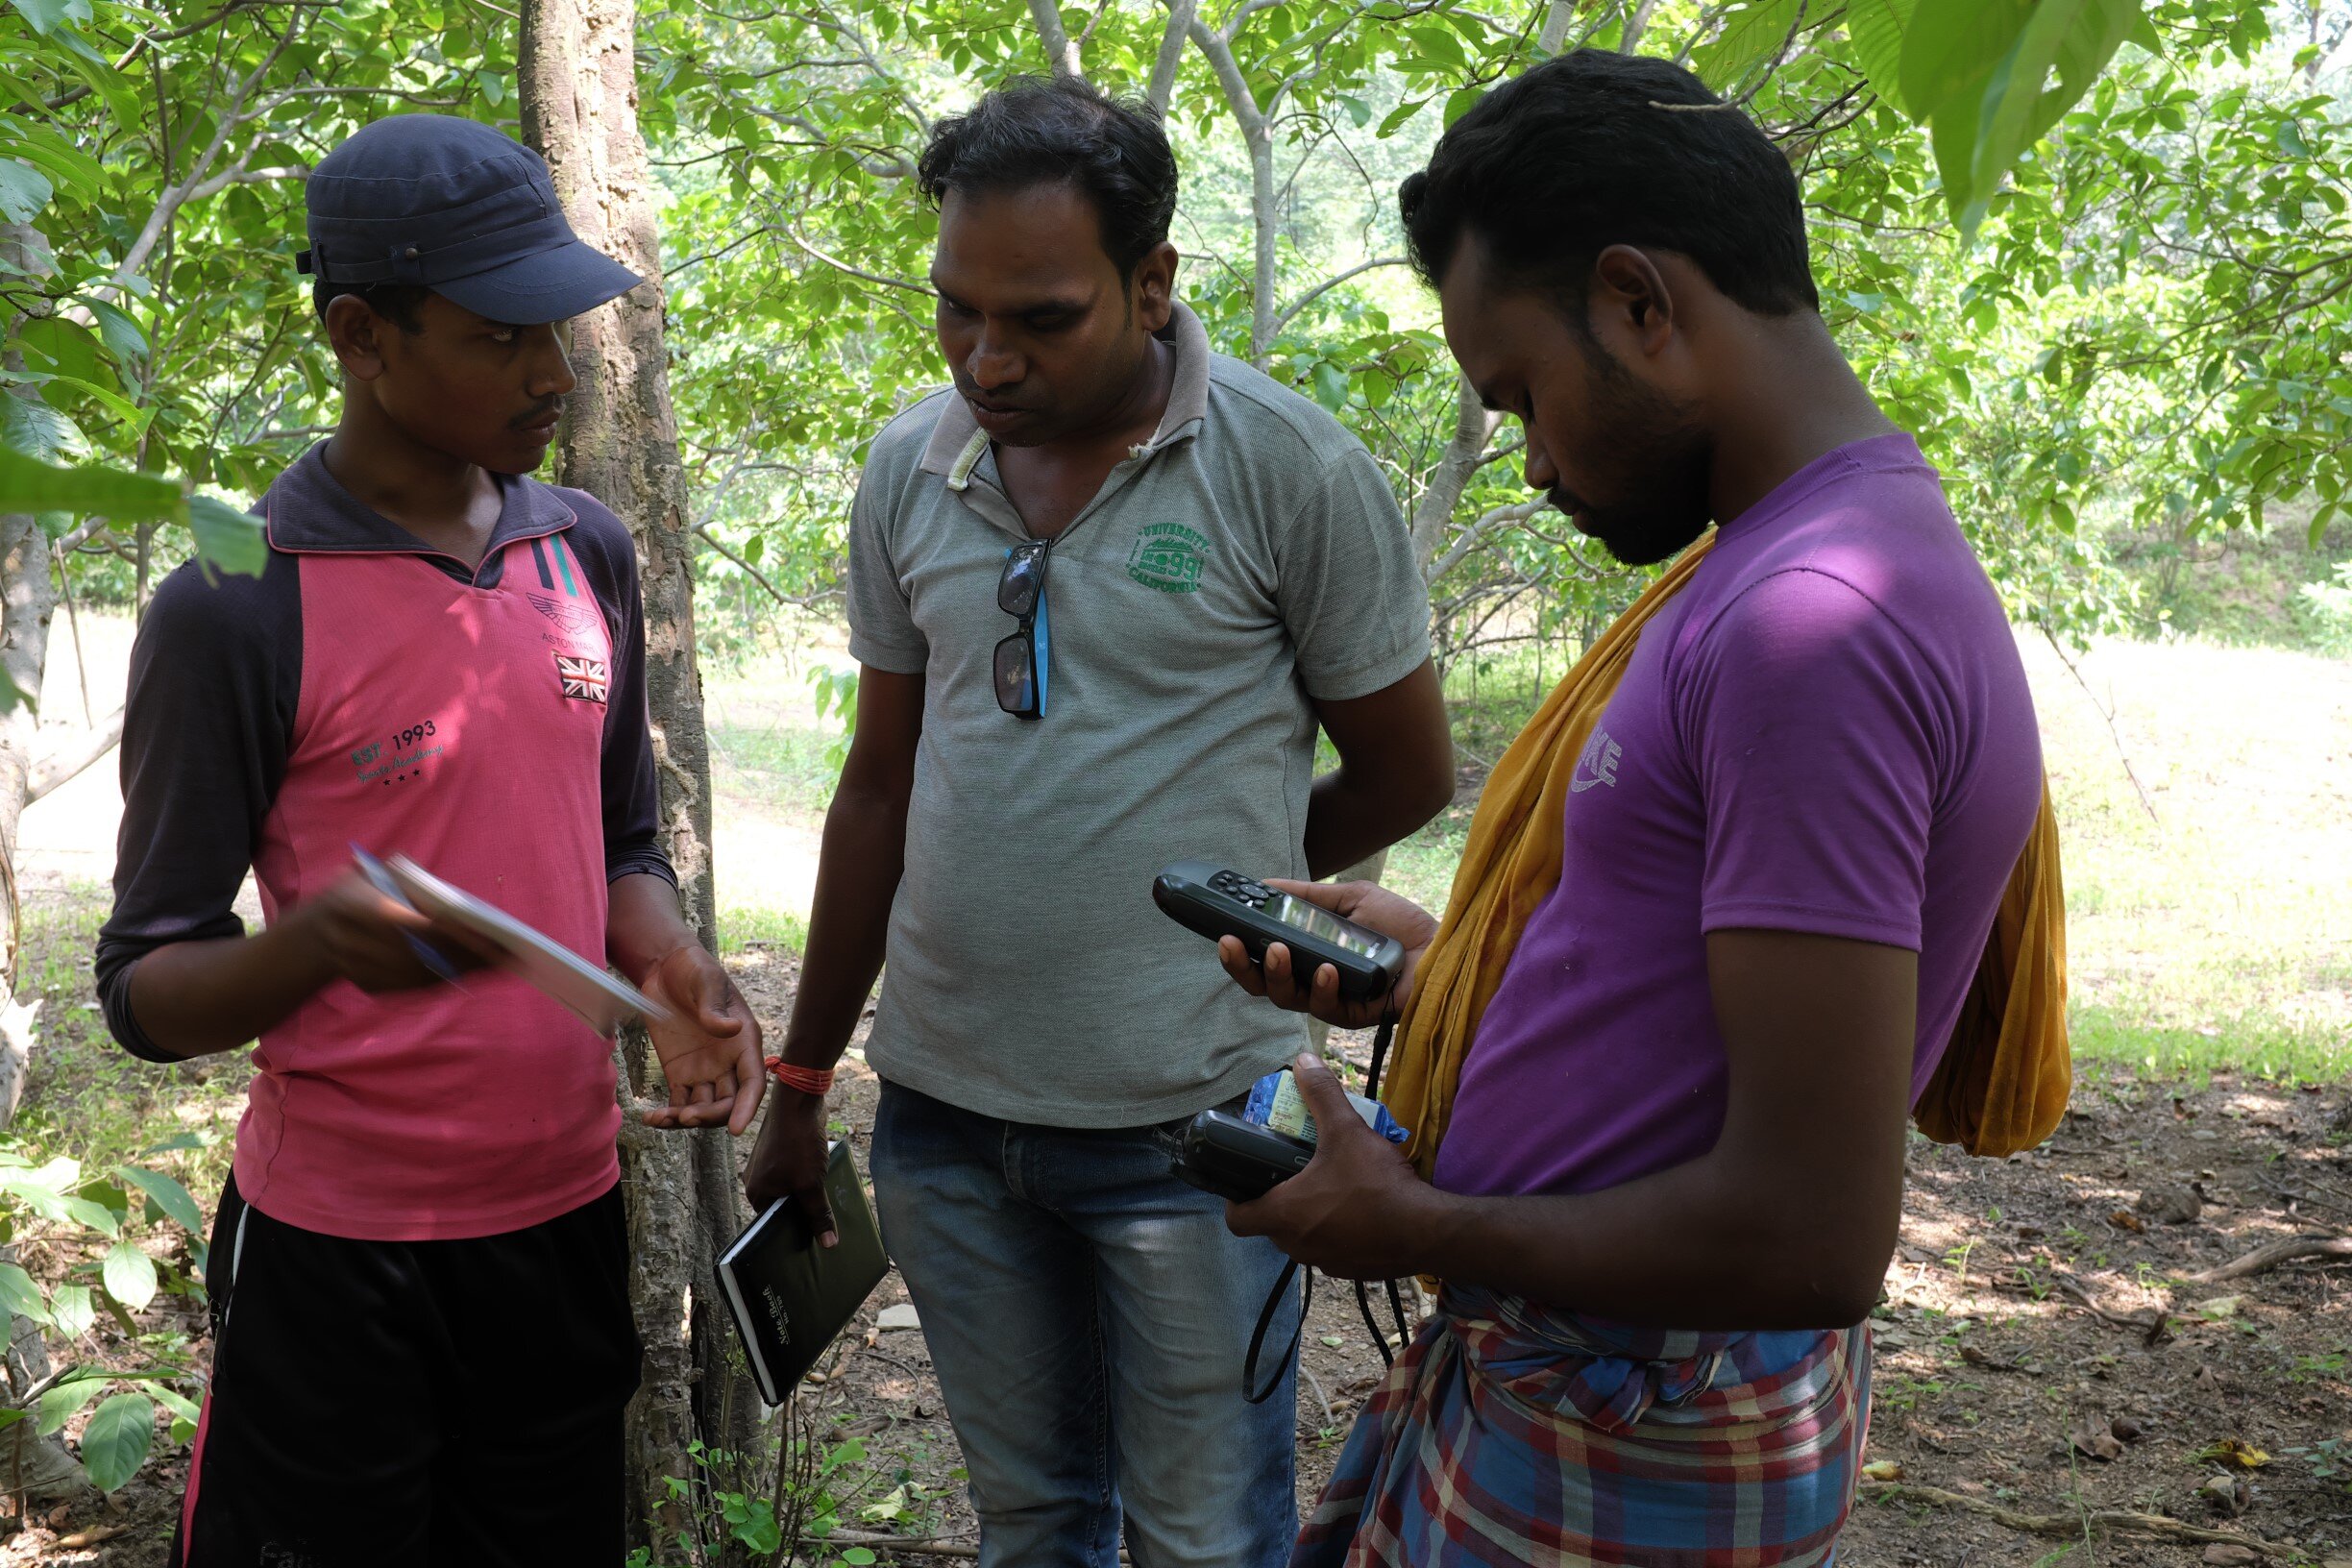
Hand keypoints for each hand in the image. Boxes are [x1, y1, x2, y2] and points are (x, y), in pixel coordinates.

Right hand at [291, 869, 487, 993]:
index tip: (487, 936)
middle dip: (467, 957)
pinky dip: (449, 981)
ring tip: (501, 964)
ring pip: (422, 977)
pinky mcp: (372, 988)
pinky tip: (477, 973)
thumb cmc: (353, 894)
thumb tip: (448, 896)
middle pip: (422, 956)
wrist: (313, 935)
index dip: (450, 934)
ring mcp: (362, 971)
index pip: (412, 926)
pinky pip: (416, 988)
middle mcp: (356, 944)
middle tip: (506, 953)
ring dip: (464, 972)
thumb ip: (403, 877)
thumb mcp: (367, 873)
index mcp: (357, 909)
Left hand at [639, 945, 764, 1133]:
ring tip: (663, 1118)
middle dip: (712, 1116)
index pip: (753, 1083)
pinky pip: (678, 1102)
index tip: (738, 1129)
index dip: (748, 1108)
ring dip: (687, 1119)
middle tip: (688, 1116)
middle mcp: (728, 1063)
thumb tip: (731, 1029)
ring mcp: (703, 1071)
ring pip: (703, 1108)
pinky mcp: (679, 1073)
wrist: (665, 968)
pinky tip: (651, 1117)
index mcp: (743, 1043)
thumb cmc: (695, 970)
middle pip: (729, 1102)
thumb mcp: (706, 983)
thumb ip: (714, 1007)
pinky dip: (667, 1115)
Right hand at [742, 1081, 837, 1248]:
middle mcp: (758, 1179)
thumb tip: (828, 1243)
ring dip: (808, 1192)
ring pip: (791, 1187)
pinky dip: (809, 1175)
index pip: (772, 1223)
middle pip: (782, 1205)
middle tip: (824, 1221)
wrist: (799, 1101)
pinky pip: (796, 1171)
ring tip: (826, 1199)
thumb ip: (818, 1215)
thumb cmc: (797, 1143)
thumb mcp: (811, 1185)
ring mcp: (769, 1163)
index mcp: (756, 1192)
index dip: (793, 1231)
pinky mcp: (783, 1149)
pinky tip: (824, 1176)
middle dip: (803, 1211)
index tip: (812, 1239)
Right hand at [1217, 879, 1438, 1030]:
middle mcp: (1312, 981)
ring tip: (1281, 950)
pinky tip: (1328, 968)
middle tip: (1233, 944)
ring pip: (1288, 999)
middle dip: (1244, 968)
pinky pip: (1327, 1006)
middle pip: (1264, 985)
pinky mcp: (1352, 1014)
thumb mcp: (1349, 899)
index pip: (1263, 960)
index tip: (1224, 932)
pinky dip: (1323, 987)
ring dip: (1279, 975)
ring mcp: (1331, 999)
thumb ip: (1307, 896)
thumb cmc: (1398, 924)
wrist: (1442, 945)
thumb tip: (1264, 883)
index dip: (1240, 952)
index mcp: (1307, 955)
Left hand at [1223, 1052, 1443, 1280]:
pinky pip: (1333, 1249)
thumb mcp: (1346, 1130)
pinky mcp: (1351, 1271)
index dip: (1235, 1200)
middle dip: (1279, 1200)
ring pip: (1303, 1238)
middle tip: (1294, 1171)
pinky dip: (1338, 1232)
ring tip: (1330, 1186)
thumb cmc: (1376, 1184)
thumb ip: (1322, 1094)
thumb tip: (1304, 1061)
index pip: (1237, 1219)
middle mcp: (1297, 1245)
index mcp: (1284, 1215)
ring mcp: (1325, 1262)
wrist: (1426, 1231)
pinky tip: (1360, 1209)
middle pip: (1271, 1225)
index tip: (1246, 1181)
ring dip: (1310, 1216)